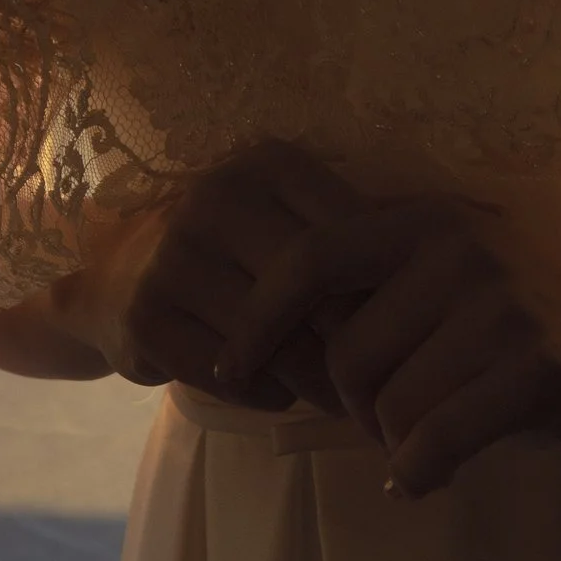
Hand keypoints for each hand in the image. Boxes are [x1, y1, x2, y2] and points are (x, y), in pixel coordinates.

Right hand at [2, 143, 365, 409]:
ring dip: (311, 381)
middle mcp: (216, 196)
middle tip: (376, 384)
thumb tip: (438, 280)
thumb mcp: (294, 220)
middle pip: (311, 289)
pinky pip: (228, 376)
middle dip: (348, 346)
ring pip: (272, 339)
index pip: (348, 233)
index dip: (380, 291)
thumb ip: (353, 239)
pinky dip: (263, 394)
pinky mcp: (145, 316)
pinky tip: (276, 392)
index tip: (400, 333)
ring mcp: (173, 255)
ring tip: (336, 397)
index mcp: (268, 163)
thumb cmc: (241, 250)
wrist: (123, 276)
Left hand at [219, 195, 560, 492]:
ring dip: (399, 443)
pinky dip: (422, 472)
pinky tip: (431, 477)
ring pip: (389, 407)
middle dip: (356, 409)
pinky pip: (436, 439)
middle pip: (346, 358)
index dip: (260, 318)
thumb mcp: (458, 277)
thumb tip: (282, 345)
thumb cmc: (539, 321)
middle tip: (397, 424)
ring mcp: (501, 303)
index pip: (311, 258)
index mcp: (428, 218)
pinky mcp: (536, 365)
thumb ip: (384, 291)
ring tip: (435, 439)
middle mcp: (460, 247)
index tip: (231, 370)